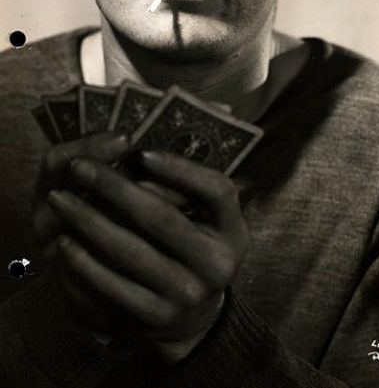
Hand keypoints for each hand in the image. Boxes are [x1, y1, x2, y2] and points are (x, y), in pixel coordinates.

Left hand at [34, 134, 249, 360]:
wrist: (191, 312)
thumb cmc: (188, 242)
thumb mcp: (200, 214)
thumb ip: (181, 181)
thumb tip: (133, 148)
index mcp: (232, 228)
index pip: (216, 190)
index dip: (180, 170)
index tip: (139, 152)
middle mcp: (217, 262)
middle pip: (163, 218)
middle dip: (114, 188)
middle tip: (79, 166)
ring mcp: (189, 293)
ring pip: (132, 252)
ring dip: (89, 222)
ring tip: (60, 199)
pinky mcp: (158, 316)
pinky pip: (115, 286)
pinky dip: (86, 262)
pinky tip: (65, 242)